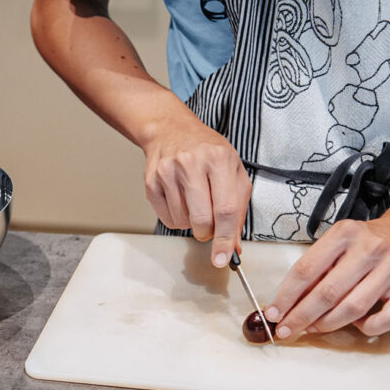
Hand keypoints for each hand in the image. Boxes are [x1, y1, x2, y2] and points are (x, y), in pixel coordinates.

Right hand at [142, 122, 251, 266]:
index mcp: (219, 159)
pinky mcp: (151, 182)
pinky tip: (180, 199)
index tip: (223, 258)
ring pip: (182, 222)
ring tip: (194, 202)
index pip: (225, 209)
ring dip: (191, 223)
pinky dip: (176, 217)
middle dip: (208, 232)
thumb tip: (234, 246)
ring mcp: (168, 172)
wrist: (172, 131)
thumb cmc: (207, 152)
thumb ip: (238, 209)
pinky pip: (166, 218)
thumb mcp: (233, 172)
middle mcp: (191, 163)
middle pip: (201, 219)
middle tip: (210, 225)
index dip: (226, 239)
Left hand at [264, 217, 389, 338]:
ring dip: (327, 324)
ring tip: (313, 328)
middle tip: (286, 329)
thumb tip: (287, 301)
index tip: (274, 312)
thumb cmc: (367, 242)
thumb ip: (315, 267)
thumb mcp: (337, 242)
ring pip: (353, 308)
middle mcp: (369, 250)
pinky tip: (356, 324)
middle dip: (301, 316)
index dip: (286, 296)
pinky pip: (385, 319)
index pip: (306, 270)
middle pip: (327, 293)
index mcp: (344, 234)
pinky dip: (367, 328)